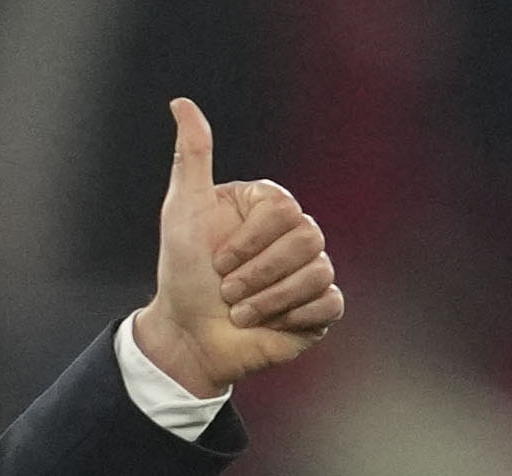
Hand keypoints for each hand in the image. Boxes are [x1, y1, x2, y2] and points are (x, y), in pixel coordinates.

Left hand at [132, 98, 340, 396]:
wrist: (188, 336)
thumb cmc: (182, 273)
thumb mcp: (182, 210)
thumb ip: (192, 157)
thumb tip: (181, 102)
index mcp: (270, 206)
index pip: (285, 210)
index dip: (248, 243)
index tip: (217, 261)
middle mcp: (295, 233)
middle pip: (307, 240)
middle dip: (257, 274)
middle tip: (226, 292)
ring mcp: (310, 271)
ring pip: (317, 273)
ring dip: (269, 300)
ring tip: (240, 312)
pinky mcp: (319, 309)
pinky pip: (330, 303)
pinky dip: (296, 317)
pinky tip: (270, 323)